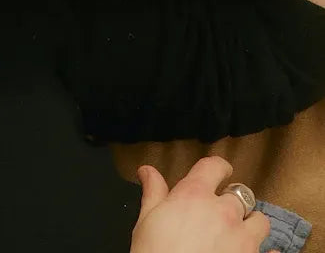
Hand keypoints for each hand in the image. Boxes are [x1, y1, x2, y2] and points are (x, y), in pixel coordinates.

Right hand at [131, 158, 271, 252]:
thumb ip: (153, 193)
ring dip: (251, 224)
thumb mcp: (146, 222)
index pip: (214, 167)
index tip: (219, 171)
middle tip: (221, 213)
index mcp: (195, 195)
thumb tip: (147, 171)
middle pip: (239, 195)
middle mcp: (223, 211)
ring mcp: (242, 238)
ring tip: (240, 233)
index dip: (218, 167)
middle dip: (232, 201)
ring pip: (260, 221)